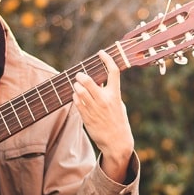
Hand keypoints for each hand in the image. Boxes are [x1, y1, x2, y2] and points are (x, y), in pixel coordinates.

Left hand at [73, 51, 134, 182]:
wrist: (117, 142)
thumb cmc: (118, 121)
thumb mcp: (118, 104)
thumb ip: (110, 92)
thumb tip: (99, 81)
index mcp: (115, 95)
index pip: (113, 72)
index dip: (107, 59)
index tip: (101, 53)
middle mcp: (104, 100)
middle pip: (89, 81)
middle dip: (81, 76)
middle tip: (79, 75)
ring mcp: (94, 109)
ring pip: (79, 91)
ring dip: (76, 86)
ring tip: (77, 86)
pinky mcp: (86, 117)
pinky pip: (76, 102)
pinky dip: (75, 97)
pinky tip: (77, 96)